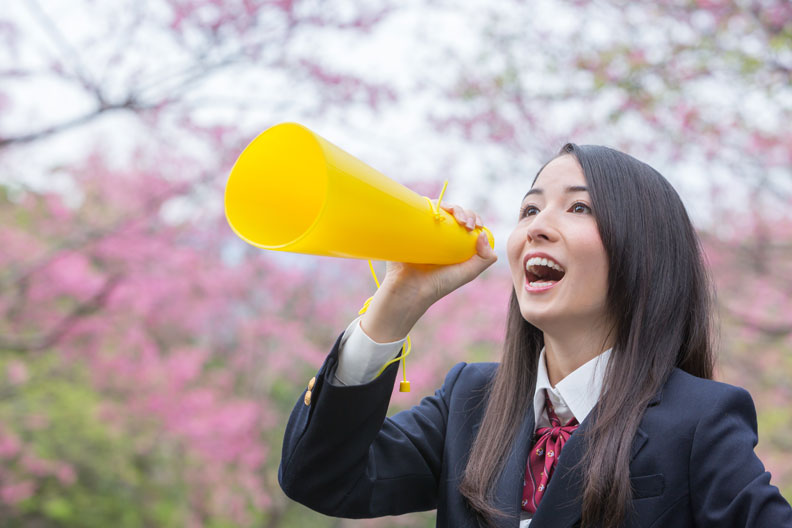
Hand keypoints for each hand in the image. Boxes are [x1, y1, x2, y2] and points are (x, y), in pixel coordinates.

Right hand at [359, 204, 496, 342]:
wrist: (409, 289)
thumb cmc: (438, 284)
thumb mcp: (468, 273)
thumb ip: (484, 259)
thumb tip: (483, 234)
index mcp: (454, 242)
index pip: (467, 223)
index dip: (475, 219)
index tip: (476, 226)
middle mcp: (439, 234)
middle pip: (454, 213)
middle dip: (465, 212)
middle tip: (466, 224)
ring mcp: (424, 229)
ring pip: (438, 208)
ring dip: (449, 206)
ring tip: (454, 216)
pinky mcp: (409, 227)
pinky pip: (418, 210)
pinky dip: (427, 203)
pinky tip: (436, 210)